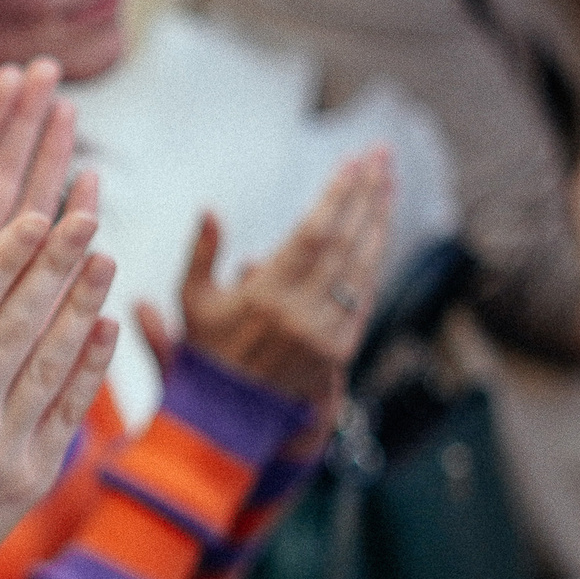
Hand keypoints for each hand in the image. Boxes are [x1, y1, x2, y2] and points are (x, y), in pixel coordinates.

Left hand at [0, 58, 76, 316]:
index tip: (5, 75)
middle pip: (1, 175)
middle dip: (24, 121)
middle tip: (46, 67)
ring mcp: (3, 280)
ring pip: (35, 206)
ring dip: (52, 156)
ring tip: (66, 107)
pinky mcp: (31, 313)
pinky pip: (61, 258)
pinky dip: (78, 220)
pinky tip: (91, 181)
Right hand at [0, 190, 118, 578]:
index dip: (4, 262)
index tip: (32, 216)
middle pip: (20, 328)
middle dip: (55, 266)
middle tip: (85, 215)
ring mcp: (7, 451)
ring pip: (53, 364)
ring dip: (83, 306)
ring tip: (105, 255)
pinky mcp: (33, 476)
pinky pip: (69, 411)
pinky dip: (92, 367)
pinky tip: (107, 326)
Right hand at [134, 149, 392, 412]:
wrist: (229, 422)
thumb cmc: (206, 356)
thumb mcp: (192, 304)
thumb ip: (202, 256)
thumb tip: (209, 211)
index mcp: (263, 298)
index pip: (313, 234)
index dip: (338, 195)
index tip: (353, 161)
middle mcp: (300, 314)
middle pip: (346, 241)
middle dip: (366, 194)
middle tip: (380, 156)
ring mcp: (325, 334)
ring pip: (363, 266)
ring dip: (378, 221)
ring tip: (387, 183)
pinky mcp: (341, 350)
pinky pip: (365, 294)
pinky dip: (374, 259)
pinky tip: (379, 230)